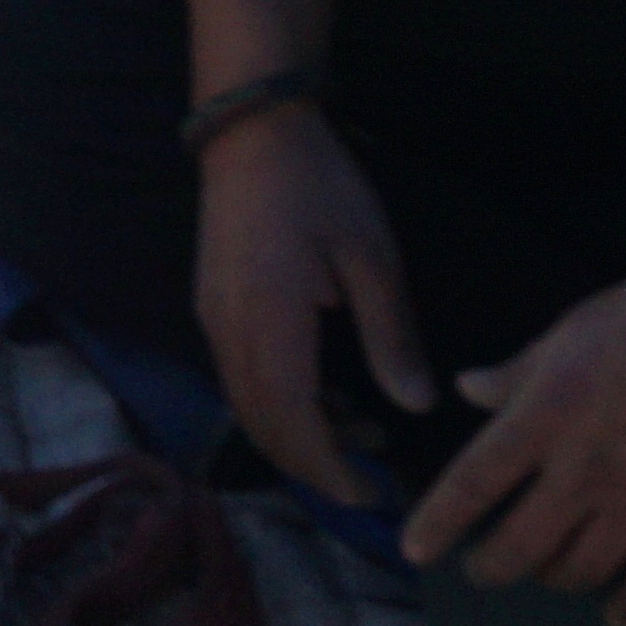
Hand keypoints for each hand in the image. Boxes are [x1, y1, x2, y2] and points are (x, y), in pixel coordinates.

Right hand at [194, 103, 436, 503]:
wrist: (251, 131)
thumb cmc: (320, 186)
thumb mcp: (372, 256)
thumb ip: (390, 336)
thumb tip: (415, 405)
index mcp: (271, 320)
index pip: (291, 421)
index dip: (327, 469)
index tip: (370, 494)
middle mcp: (229, 329)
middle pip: (261, 426)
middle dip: (313, 465)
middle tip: (372, 476)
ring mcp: (212, 319)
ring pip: (246, 407)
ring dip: (295, 436)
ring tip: (357, 431)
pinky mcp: (210, 307)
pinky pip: (239, 379)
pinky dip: (278, 406)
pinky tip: (323, 393)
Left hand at [402, 242, 625, 625]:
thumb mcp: (572, 329)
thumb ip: (518, 371)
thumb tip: (468, 389)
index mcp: (548, 415)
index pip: (475, 482)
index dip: (439, 521)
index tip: (416, 549)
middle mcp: (586, 469)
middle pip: (521, 543)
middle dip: (492, 567)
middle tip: (481, 570)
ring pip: (582, 568)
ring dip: (555, 579)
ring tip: (544, 574)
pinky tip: (616, 615)